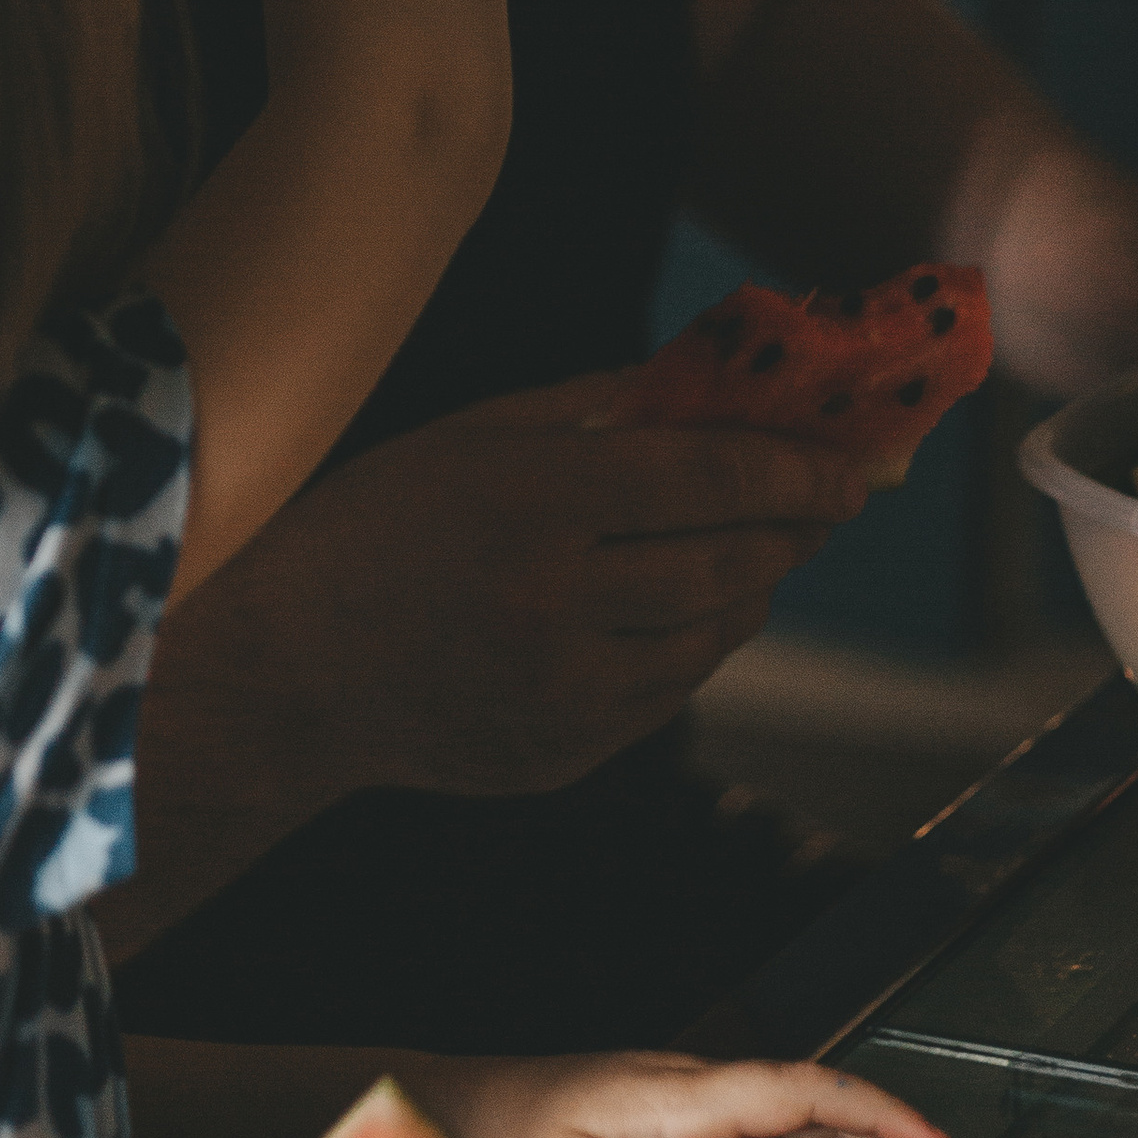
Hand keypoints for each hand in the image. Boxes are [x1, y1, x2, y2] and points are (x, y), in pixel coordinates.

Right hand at [100, 385, 875, 964]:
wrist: (284, 672)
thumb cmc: (370, 526)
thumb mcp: (467, 435)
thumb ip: (592, 407)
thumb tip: (706, 382)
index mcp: (529, 503)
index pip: (705, 478)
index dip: (795, 467)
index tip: (853, 463)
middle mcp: (554, 604)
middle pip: (727, 561)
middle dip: (794, 525)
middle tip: (832, 497)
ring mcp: (562, 694)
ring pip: (712, 636)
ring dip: (755, 586)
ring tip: (765, 547)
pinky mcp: (563, 755)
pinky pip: (669, 694)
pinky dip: (696, 646)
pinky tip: (689, 610)